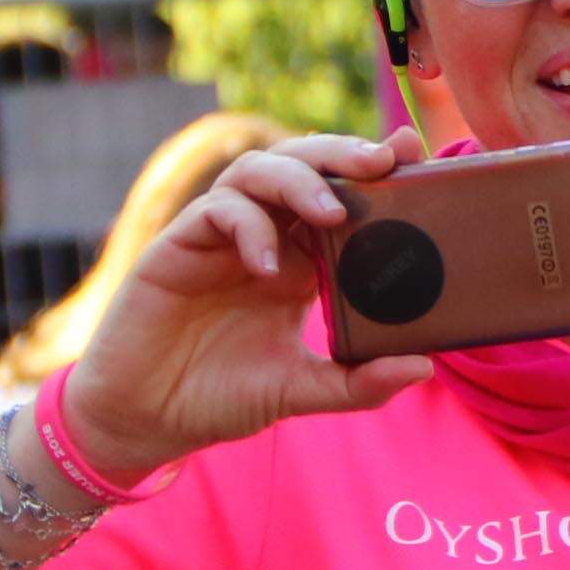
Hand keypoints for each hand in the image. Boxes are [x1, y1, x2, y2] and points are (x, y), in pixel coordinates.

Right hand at [60, 132, 436, 485]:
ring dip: (299, 180)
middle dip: (343, 154)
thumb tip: (423, 366)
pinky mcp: (177, 247)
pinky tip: (267, 266)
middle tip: (384, 160)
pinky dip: (248, 227)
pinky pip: (215, 212)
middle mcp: (263, 239)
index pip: (341, 197)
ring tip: (333, 213)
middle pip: (302, 166)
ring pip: (257, 171)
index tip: (414, 151)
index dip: (374, 171)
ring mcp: (219, 239)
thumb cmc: (222, 397)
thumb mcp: (301, 391)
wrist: (146, 419)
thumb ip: (359, 382)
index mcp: (300, 262)